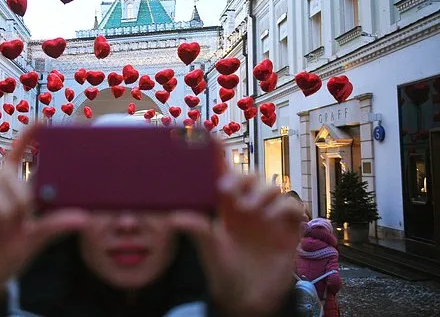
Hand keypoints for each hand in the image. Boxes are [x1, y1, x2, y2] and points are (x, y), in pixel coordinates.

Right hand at [0, 124, 88, 316]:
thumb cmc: (5, 258)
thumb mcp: (33, 241)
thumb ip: (55, 225)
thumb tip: (84, 218)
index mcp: (10, 194)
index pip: (17, 160)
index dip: (27, 139)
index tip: (42, 121)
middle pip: (9, 175)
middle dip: (19, 197)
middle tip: (18, 219)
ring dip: (0, 209)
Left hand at [172, 174, 302, 316]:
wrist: (248, 299)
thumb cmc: (225, 271)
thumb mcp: (210, 249)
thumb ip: (198, 230)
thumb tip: (174, 218)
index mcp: (228, 209)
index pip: (229, 181)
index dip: (225, 170)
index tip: (219, 168)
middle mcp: (249, 208)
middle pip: (252, 179)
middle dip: (245, 180)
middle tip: (233, 193)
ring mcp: (270, 217)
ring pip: (273, 189)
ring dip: (263, 193)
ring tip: (250, 209)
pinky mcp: (288, 229)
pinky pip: (293, 207)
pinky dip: (286, 206)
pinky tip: (272, 218)